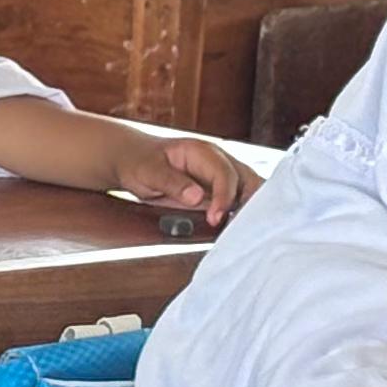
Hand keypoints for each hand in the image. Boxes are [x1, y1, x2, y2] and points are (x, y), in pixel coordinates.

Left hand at [108, 133, 254, 228]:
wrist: (135, 161)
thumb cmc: (140, 161)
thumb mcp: (147, 171)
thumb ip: (171, 182)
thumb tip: (197, 197)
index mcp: (202, 152)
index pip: (225, 173)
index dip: (224, 196)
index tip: (215, 218)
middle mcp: (219, 162)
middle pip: (250, 181)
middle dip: (251, 204)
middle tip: (240, 230)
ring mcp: (223, 178)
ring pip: (251, 193)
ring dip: (251, 213)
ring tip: (242, 234)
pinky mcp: (221, 193)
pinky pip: (240, 204)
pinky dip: (242, 217)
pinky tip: (238, 232)